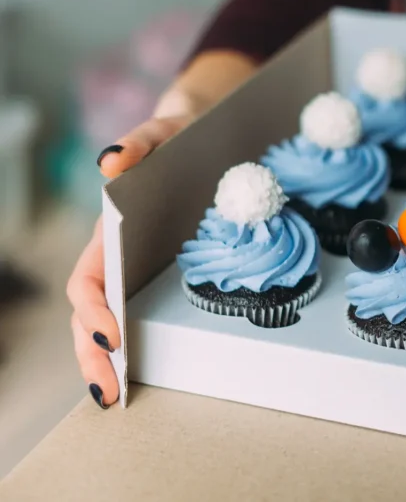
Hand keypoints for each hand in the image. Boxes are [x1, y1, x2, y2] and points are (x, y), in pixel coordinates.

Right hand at [67, 51, 254, 407]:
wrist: (203, 127)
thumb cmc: (181, 133)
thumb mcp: (167, 130)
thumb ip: (142, 143)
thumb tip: (113, 160)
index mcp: (109, 226)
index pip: (87, 278)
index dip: (93, 310)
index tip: (112, 337)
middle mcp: (114, 250)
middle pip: (88, 310)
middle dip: (90, 351)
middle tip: (107, 391)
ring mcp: (131, 262)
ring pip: (101, 317)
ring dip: (100, 357)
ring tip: (111, 393)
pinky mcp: (154, 268)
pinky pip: (131, 310)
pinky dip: (125, 343)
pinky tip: (130, 370)